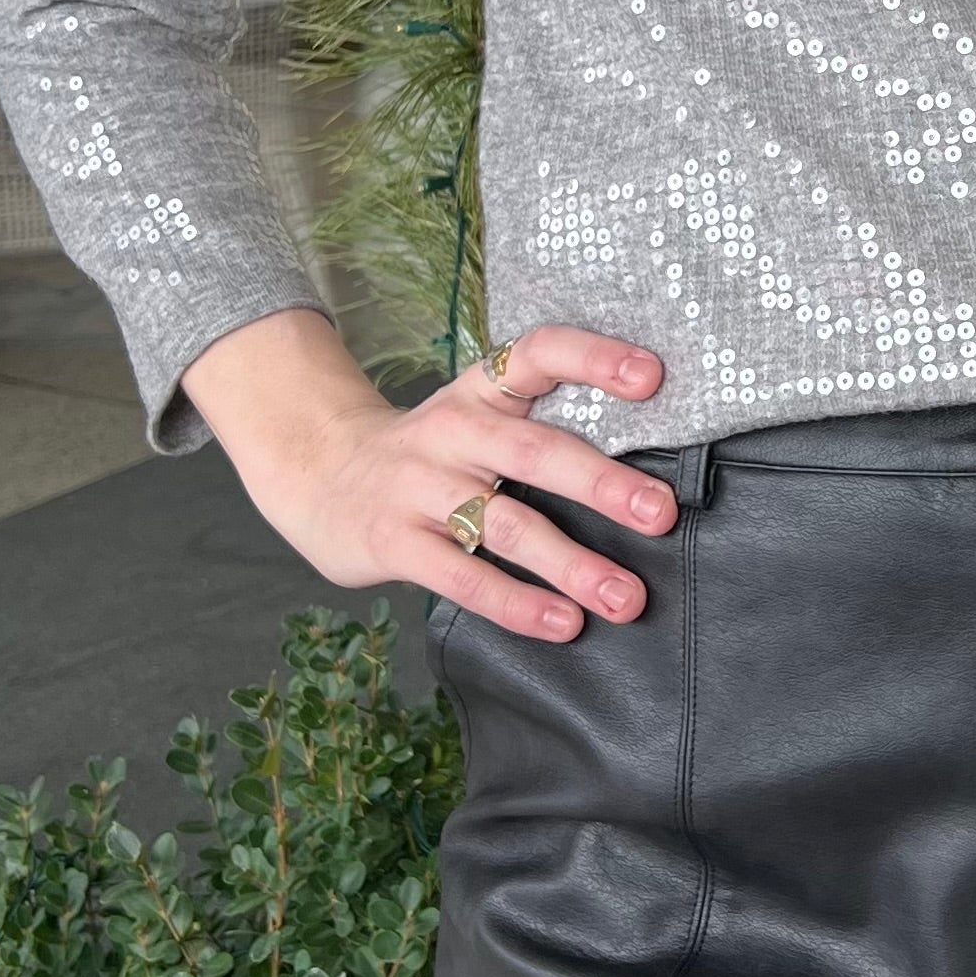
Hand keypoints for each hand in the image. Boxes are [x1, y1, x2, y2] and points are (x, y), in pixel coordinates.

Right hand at [185, 309, 675, 642]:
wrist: (314, 470)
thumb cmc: (427, 453)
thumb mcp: (473, 419)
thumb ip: (537, 434)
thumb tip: (641, 481)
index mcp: (480, 390)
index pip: (539, 353)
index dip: (595, 359)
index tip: (652, 378)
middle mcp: (452, 431)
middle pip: (534, 452)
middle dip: (602, 484)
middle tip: (661, 514)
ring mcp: (418, 487)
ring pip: (506, 524)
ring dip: (572, 563)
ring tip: (625, 598)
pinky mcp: (394, 542)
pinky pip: (464, 577)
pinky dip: (517, 603)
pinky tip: (562, 624)